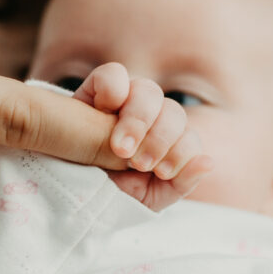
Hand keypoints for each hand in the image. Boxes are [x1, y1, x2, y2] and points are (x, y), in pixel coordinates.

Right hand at [73, 62, 212, 210]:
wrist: (64, 191)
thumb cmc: (105, 195)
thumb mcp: (145, 199)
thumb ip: (180, 184)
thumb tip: (209, 162)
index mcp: (163, 143)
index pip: (188, 137)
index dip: (181, 151)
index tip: (160, 172)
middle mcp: (148, 119)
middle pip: (173, 112)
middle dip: (160, 139)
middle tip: (138, 163)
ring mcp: (122, 102)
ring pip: (149, 91)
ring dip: (139, 120)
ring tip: (120, 148)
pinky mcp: (95, 90)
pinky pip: (113, 74)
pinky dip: (115, 88)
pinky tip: (104, 111)